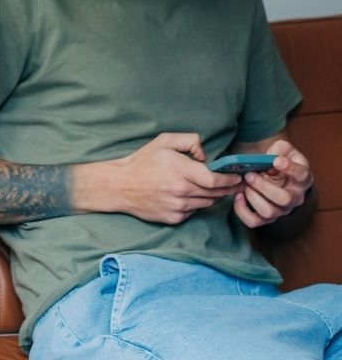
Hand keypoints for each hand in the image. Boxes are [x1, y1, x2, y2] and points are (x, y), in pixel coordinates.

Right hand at [109, 132, 241, 224]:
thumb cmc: (142, 162)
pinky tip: (192, 196)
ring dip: (214, 196)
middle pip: (216, 193)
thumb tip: (205, 156)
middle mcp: (181, 191)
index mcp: (181, 171)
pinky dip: (196, 204)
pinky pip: (194, 212)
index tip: (238, 177)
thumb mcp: (164, 141)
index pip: (215, 179)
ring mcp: (178, 207)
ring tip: (216, 189)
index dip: (230, 180)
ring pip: (207, 203)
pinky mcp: (173, 218)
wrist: (120, 186)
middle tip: (237, 184)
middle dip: (229, 188)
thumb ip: (190, 141)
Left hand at [233, 140, 313, 228]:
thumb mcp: (283, 149)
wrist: (275, 174)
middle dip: (263, 186)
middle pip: (284, 199)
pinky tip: (238, 196)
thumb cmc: (279, 161)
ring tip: (245, 184)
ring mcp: (281, 209)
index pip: (302, 175)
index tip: (276, 161)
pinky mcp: (266, 217)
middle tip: (249, 175)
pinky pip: (254, 221)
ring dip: (252, 197)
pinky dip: (242, 210)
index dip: (290, 168)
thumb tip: (272, 159)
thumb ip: (280, 149)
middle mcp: (295, 197)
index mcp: (302, 178)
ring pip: (269, 211)